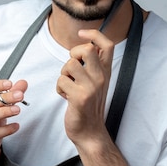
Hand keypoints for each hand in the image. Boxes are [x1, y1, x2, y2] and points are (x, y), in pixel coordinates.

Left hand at [57, 29, 113, 144]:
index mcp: (106, 72)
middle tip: (72, 67)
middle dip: (73, 53)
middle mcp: (101, 78)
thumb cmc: (89, 105)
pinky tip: (66, 96)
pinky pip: (61, 81)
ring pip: (69, 64)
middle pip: (87, 49)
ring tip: (68, 85)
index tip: (82, 34)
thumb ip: (93, 65)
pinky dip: (59, 88)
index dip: (94, 34)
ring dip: (63, 73)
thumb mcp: (96, 82)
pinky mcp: (80, 97)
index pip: (107, 44)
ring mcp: (91, 87)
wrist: (90, 132)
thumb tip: (84, 45)